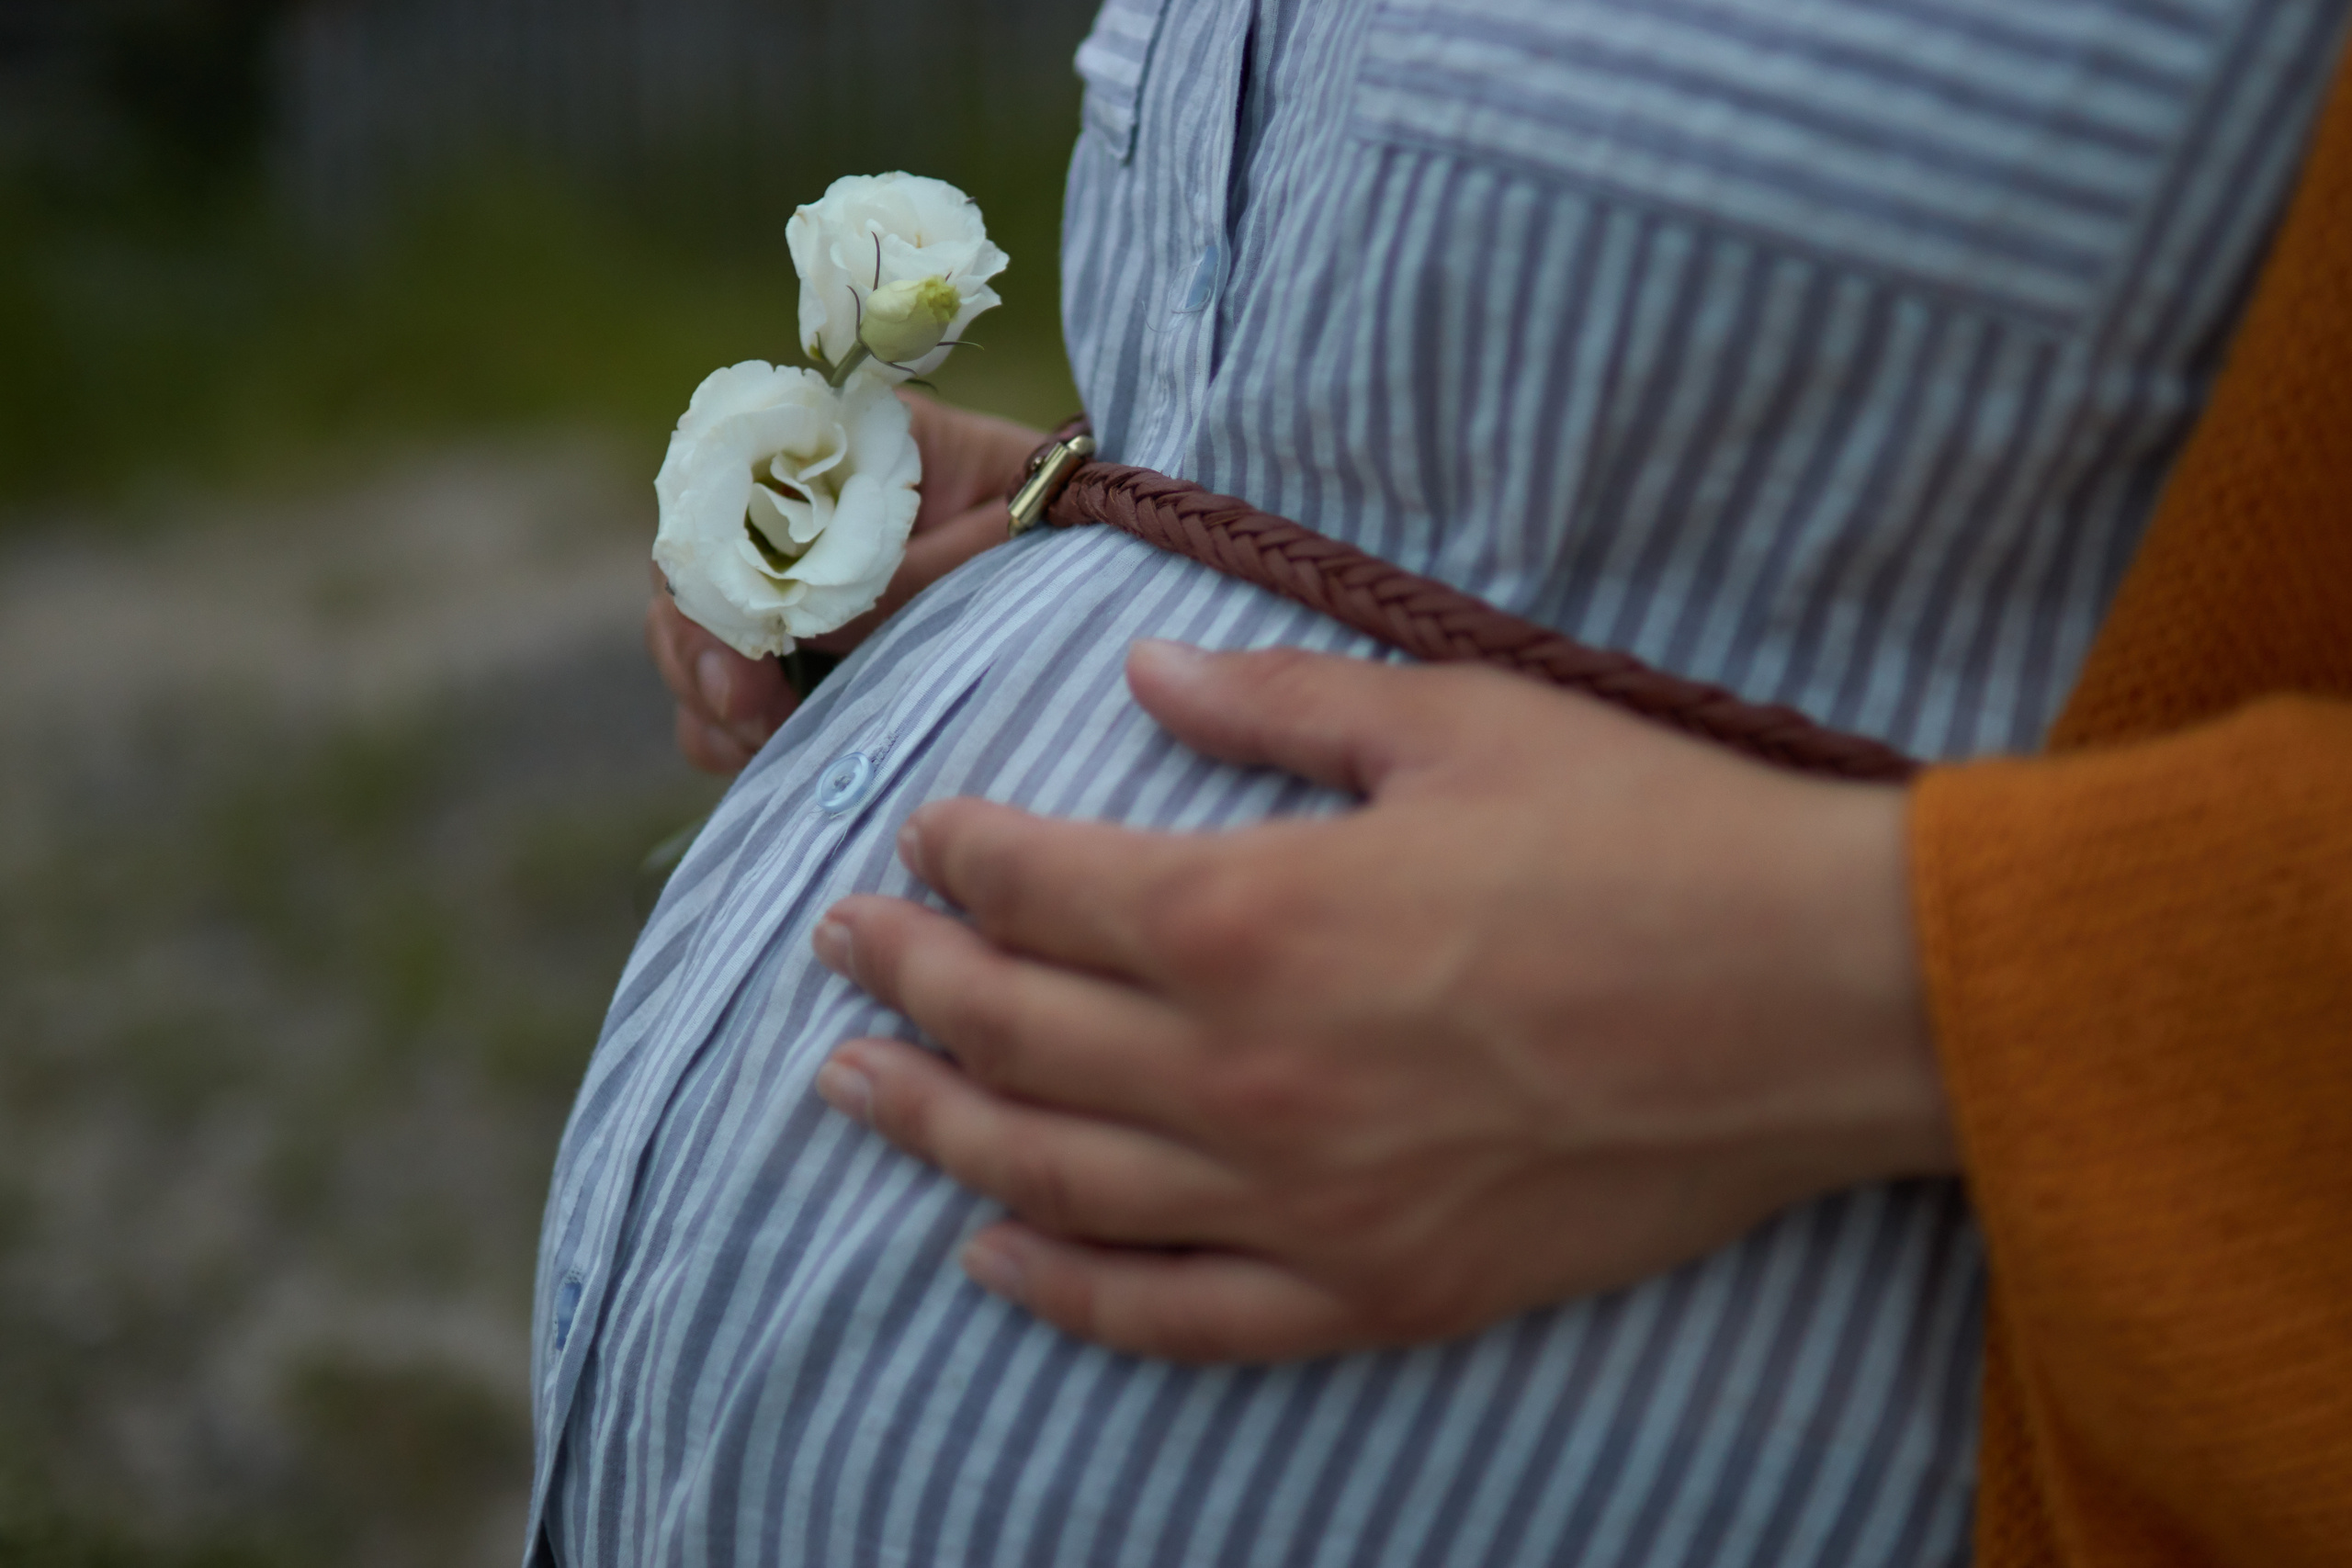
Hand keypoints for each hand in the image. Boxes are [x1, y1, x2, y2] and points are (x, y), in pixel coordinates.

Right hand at [647, 393, 1043, 772]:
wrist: (1115, 552)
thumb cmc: (1065, 525)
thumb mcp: (996, 544)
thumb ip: (897, 577)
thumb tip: (796, 624)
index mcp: (840, 444)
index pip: (721, 481)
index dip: (705, 555)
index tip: (734, 628)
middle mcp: (796, 509)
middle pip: (691, 569)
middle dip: (698, 645)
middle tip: (742, 708)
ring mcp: (792, 586)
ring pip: (701, 640)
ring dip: (709, 694)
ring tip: (756, 739)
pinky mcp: (805, 654)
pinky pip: (734, 697)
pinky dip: (731, 731)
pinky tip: (763, 756)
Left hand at [810, 642, 1957, 1361]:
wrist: (1818, 1001)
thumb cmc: (1647, 833)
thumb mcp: (1454, 720)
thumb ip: (1273, 701)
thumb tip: (1145, 673)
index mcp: (1249, 912)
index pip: (1038, 884)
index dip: (960, 850)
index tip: (926, 830)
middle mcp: (1241, 1074)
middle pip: (1012, 1033)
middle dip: (905, 979)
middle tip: (839, 946)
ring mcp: (1299, 1202)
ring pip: (1054, 1178)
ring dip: (933, 1128)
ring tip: (849, 1090)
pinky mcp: (1372, 1290)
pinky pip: (1173, 1314)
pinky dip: (1065, 1288)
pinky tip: (991, 1254)